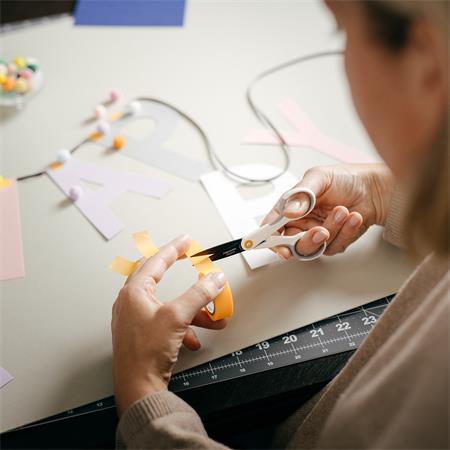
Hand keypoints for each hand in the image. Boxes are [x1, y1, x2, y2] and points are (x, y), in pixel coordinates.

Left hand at [111, 234, 227, 415]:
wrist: (138, 387)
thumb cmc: (145, 353)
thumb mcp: (177, 316)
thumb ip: (199, 294)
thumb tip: (213, 279)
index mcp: (134, 292)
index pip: (156, 260)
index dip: (174, 248)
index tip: (186, 240)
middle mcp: (131, 302)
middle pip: (161, 280)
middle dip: (185, 280)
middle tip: (194, 266)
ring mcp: (135, 319)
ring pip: (168, 304)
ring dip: (190, 309)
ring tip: (209, 317)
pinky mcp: (142, 333)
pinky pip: (166, 321)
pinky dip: (182, 325)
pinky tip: (192, 337)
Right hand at [262, 163, 393, 257]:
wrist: (373, 188)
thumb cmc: (344, 179)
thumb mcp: (319, 178)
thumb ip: (300, 195)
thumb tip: (287, 212)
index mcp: (290, 207)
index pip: (272, 226)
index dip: (270, 238)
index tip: (279, 245)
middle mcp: (301, 223)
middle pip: (291, 244)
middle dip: (307, 240)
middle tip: (320, 231)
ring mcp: (316, 234)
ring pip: (313, 247)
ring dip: (331, 230)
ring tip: (343, 212)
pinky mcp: (334, 241)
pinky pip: (334, 246)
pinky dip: (346, 231)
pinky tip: (353, 217)